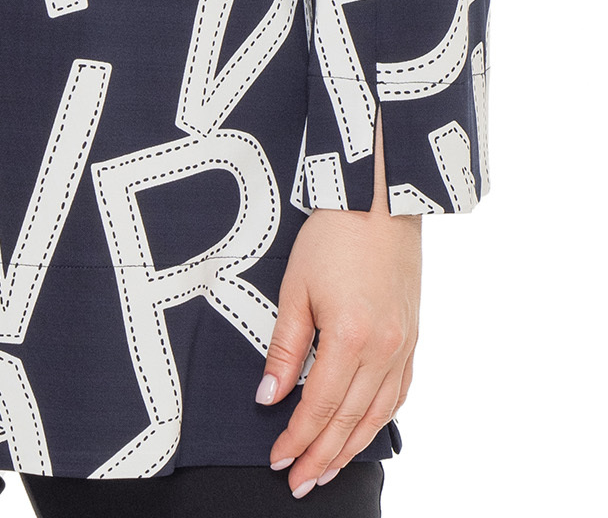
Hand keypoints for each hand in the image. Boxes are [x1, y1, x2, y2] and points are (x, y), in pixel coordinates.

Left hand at [256, 111, 420, 497]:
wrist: (379, 197)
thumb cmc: (332, 234)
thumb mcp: (295, 286)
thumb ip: (284, 346)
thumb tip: (268, 396)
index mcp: (350, 337)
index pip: (320, 406)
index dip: (298, 438)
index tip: (277, 461)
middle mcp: (384, 349)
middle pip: (350, 419)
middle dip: (323, 456)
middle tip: (298, 483)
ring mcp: (404, 345)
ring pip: (378, 414)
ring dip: (352, 447)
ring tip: (327, 471)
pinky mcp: (413, 336)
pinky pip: (399, 392)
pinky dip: (379, 420)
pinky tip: (363, 431)